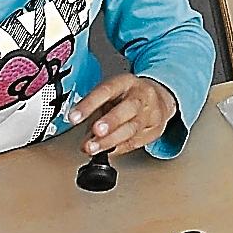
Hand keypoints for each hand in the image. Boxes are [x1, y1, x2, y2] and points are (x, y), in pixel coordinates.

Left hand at [64, 74, 178, 156]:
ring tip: (94, 148)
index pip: (106, 90)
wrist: (159, 99)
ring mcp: (152, 111)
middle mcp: (141, 95)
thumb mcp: (110, 98)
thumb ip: (95, 115)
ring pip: (133, 127)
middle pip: (128, 108)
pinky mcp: (156, 128)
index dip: (89, 104)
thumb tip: (84, 139)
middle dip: (111, 122)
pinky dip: (121, 147)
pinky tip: (110, 151)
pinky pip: (137, 141)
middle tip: (96, 132)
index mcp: (125, 82)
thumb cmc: (128, 98)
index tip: (74, 117)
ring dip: (111, 140)